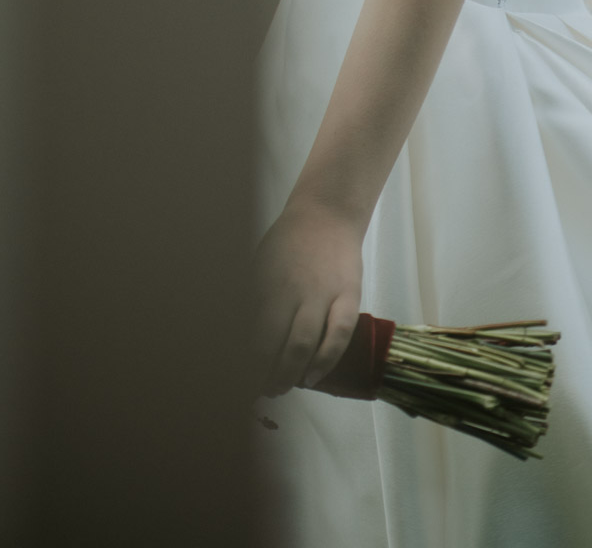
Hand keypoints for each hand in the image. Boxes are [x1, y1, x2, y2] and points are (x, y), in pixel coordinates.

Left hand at [254, 196, 363, 396]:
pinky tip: (312, 376)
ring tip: (280, 388)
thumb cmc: (286, 243)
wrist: (327, 213)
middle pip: (272, 344)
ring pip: (303, 343)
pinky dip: (326, 360)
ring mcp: (323, 292)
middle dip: (262, 376)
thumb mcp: (258, 265)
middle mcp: (291, 289)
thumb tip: (232, 340)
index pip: (248, 334)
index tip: (235, 381)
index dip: (242, 364)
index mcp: (265, 282)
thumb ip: (250, 300)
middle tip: (258, 389)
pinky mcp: (349, 294)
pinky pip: (339, 333)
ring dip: (289, 374)